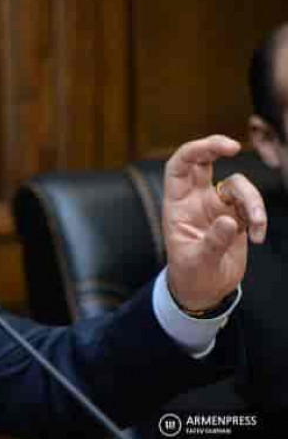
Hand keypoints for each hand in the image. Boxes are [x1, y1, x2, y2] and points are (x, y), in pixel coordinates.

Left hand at [162, 135, 267, 310]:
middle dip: (217, 148)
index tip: (221, 149)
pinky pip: (252, 206)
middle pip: (205, 162)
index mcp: (177, 205)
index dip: (195, 151)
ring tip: (257, 227)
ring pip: (237, 186)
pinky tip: (259, 238)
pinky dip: (260, 218)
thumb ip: (213, 242)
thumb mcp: (196, 262)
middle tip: (234, 146)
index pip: (179, 168)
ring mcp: (217, 207)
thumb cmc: (190, 275)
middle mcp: (196, 200)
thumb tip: (230, 221)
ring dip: (252, 201)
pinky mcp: (237, 217)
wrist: (204, 291)